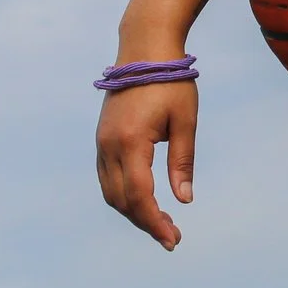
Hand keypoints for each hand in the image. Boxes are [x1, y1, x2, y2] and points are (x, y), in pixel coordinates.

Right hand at [95, 78, 196, 248]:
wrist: (145, 49)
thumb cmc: (172, 83)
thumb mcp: (186, 121)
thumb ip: (182, 162)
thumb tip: (184, 199)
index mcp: (131, 142)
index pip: (140, 195)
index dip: (154, 221)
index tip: (173, 238)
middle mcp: (109, 146)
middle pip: (122, 200)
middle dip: (145, 221)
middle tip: (171, 236)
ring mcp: (101, 143)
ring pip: (110, 192)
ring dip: (132, 211)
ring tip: (160, 222)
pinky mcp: (101, 139)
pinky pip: (107, 178)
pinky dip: (123, 195)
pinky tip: (143, 200)